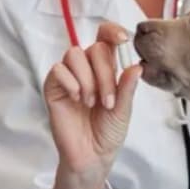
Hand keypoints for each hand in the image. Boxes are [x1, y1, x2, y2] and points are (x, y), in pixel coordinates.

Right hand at [44, 22, 141, 176]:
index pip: (106, 38)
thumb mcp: (123, 110)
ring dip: (88, 79)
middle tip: (108, 101)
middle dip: (104, 73)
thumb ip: (127, 88)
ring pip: (75, 54)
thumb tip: (136, 66)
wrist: (92, 156)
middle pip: (94, 48)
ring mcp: (69, 77)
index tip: (124, 40)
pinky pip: (58, 70)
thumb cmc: (107, 133)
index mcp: (106, 69)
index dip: (113, 32)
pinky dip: (70, 82)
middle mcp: (87, 69)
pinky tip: (78, 99)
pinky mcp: (53, 88)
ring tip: (92, 103)